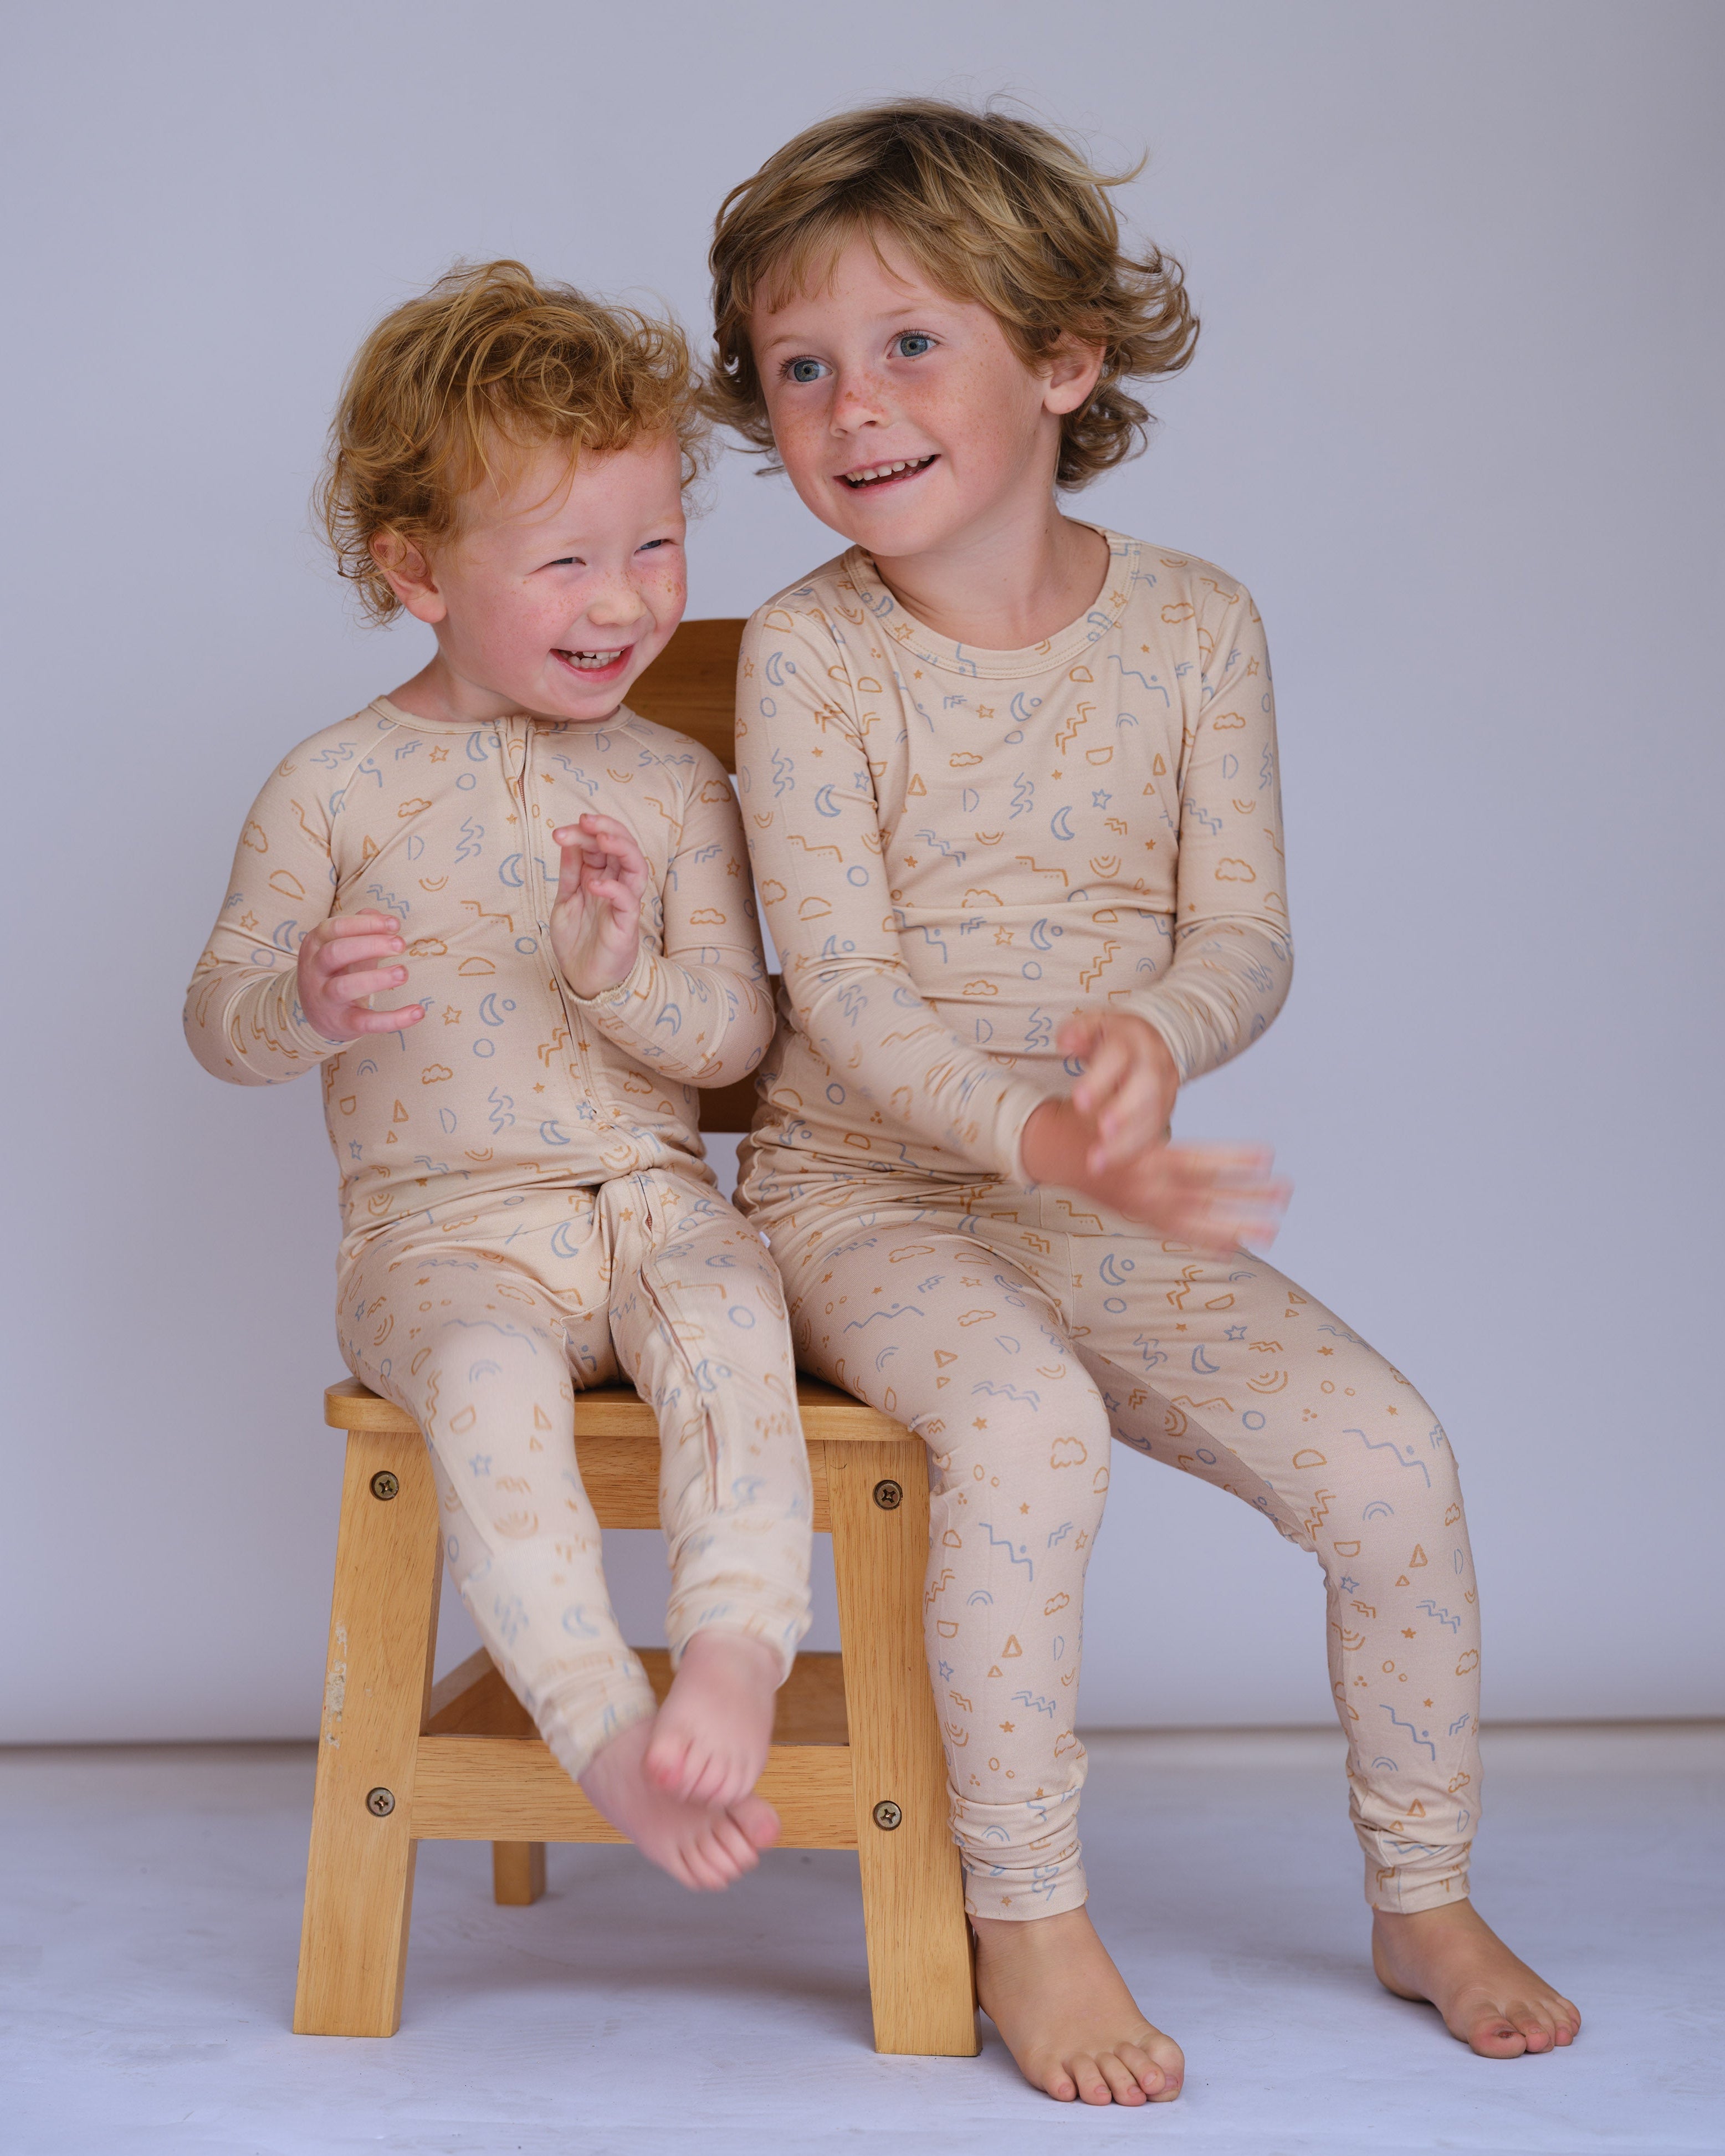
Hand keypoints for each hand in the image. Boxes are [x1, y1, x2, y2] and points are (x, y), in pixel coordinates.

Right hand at [296, 911, 424, 1039]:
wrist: (317, 1015)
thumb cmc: (338, 971)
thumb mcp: (345, 945)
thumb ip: (364, 928)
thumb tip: (387, 920)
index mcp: (315, 944)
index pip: (335, 928)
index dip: (365, 924)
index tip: (395, 924)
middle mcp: (314, 970)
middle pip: (336, 952)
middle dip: (370, 945)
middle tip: (400, 944)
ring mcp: (325, 998)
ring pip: (344, 987)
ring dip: (376, 978)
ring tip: (403, 972)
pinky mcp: (341, 1023)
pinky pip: (366, 1022)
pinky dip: (393, 1019)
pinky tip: (418, 1012)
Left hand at [550, 812, 647, 997]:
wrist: (583, 977)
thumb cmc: (577, 939)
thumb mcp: (565, 900)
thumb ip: (569, 872)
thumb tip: (568, 840)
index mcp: (600, 876)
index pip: (598, 844)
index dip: (582, 833)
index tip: (561, 832)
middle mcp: (616, 884)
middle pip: (622, 846)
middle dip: (606, 827)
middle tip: (585, 821)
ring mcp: (624, 902)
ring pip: (635, 865)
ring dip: (620, 847)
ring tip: (600, 838)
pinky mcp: (627, 923)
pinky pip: (627, 900)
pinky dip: (613, 888)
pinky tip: (594, 884)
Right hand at [1020, 1095, 1288, 1252]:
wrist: (1052, 1149)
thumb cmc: (1094, 1121)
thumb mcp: (1118, 1116)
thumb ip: (1150, 1127)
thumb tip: (1178, 1129)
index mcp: (1143, 1159)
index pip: (1196, 1161)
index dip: (1233, 1159)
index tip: (1268, 1155)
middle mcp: (1146, 1188)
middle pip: (1205, 1194)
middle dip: (1247, 1196)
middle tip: (1285, 1193)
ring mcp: (1144, 1207)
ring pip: (1198, 1220)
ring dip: (1236, 1224)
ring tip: (1272, 1228)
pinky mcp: (1140, 1217)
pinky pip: (1178, 1233)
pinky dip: (1206, 1239)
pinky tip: (1236, 1244)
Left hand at [1060, 1009, 1178, 1172]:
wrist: (1154, 1043)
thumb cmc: (1115, 1038)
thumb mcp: (1094, 1025)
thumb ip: (1078, 1032)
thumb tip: (1066, 1042)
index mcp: (1133, 1039)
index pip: (1119, 1056)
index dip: (1100, 1079)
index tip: (1078, 1100)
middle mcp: (1154, 1063)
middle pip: (1146, 1088)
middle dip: (1124, 1112)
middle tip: (1102, 1132)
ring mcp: (1165, 1088)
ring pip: (1153, 1116)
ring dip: (1127, 1142)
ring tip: (1098, 1162)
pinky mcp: (1166, 1110)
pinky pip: (1155, 1133)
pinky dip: (1134, 1151)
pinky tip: (1111, 1164)